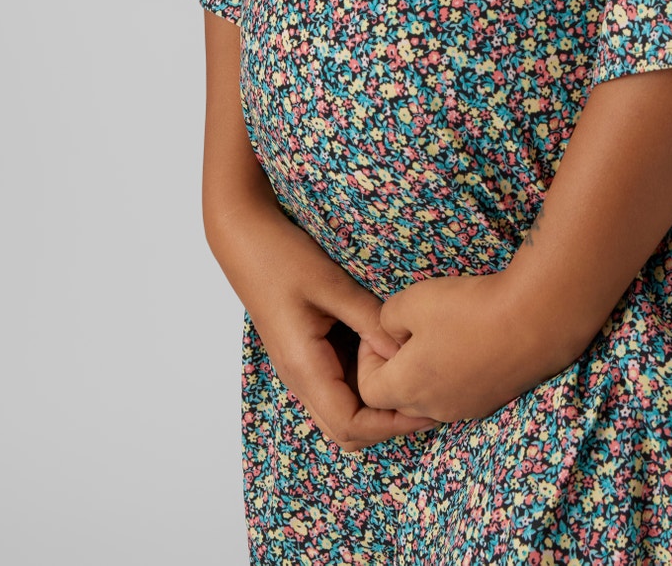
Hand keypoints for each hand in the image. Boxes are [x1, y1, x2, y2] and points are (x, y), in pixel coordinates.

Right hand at [209, 193, 441, 450]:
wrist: (244, 240)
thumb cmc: (283, 258)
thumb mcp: (332, 284)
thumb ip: (368, 319)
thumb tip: (406, 354)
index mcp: (305, 367)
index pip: (350, 425)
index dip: (390, 425)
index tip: (426, 405)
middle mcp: (301, 378)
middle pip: (346, 431)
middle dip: (387, 424)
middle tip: (427, 397)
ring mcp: (302, 368)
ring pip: (342, 413)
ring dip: (377, 408)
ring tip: (414, 380)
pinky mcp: (306, 354)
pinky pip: (338, 388)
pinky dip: (365, 388)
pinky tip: (389, 361)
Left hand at [357, 270, 584, 423]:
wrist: (536, 319)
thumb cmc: (468, 309)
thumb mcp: (413, 300)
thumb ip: (386, 318)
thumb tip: (391, 331)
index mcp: (408, 388)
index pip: (367, 392)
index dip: (368, 358)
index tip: (385, 329)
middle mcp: (434, 408)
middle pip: (399, 399)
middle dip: (398, 367)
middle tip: (413, 331)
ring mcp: (467, 408)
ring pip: (432, 397)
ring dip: (428, 371)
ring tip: (444, 333)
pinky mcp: (493, 400)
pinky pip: (461, 392)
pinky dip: (457, 372)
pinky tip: (473, 340)